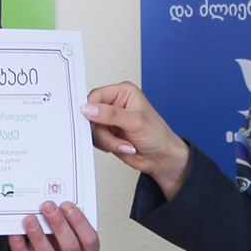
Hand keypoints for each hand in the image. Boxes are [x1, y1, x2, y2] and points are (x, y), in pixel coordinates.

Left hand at [8, 201, 100, 250]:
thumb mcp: (62, 240)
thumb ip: (63, 225)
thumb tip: (53, 206)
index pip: (90, 241)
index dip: (79, 222)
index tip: (66, 205)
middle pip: (71, 248)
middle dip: (58, 224)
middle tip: (47, 207)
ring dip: (38, 236)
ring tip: (30, 220)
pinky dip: (20, 249)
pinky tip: (16, 235)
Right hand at [83, 82, 191, 199]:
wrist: (162, 158)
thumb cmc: (158, 135)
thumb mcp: (135, 121)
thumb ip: (110, 114)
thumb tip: (88, 109)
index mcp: (123, 93)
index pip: (96, 96)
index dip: (91, 109)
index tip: (94, 122)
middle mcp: (115, 105)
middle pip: (90, 114)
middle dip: (102, 130)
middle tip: (114, 137)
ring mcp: (110, 121)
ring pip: (92, 130)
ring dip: (107, 140)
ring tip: (124, 143)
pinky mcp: (108, 135)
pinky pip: (96, 140)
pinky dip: (107, 146)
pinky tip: (122, 146)